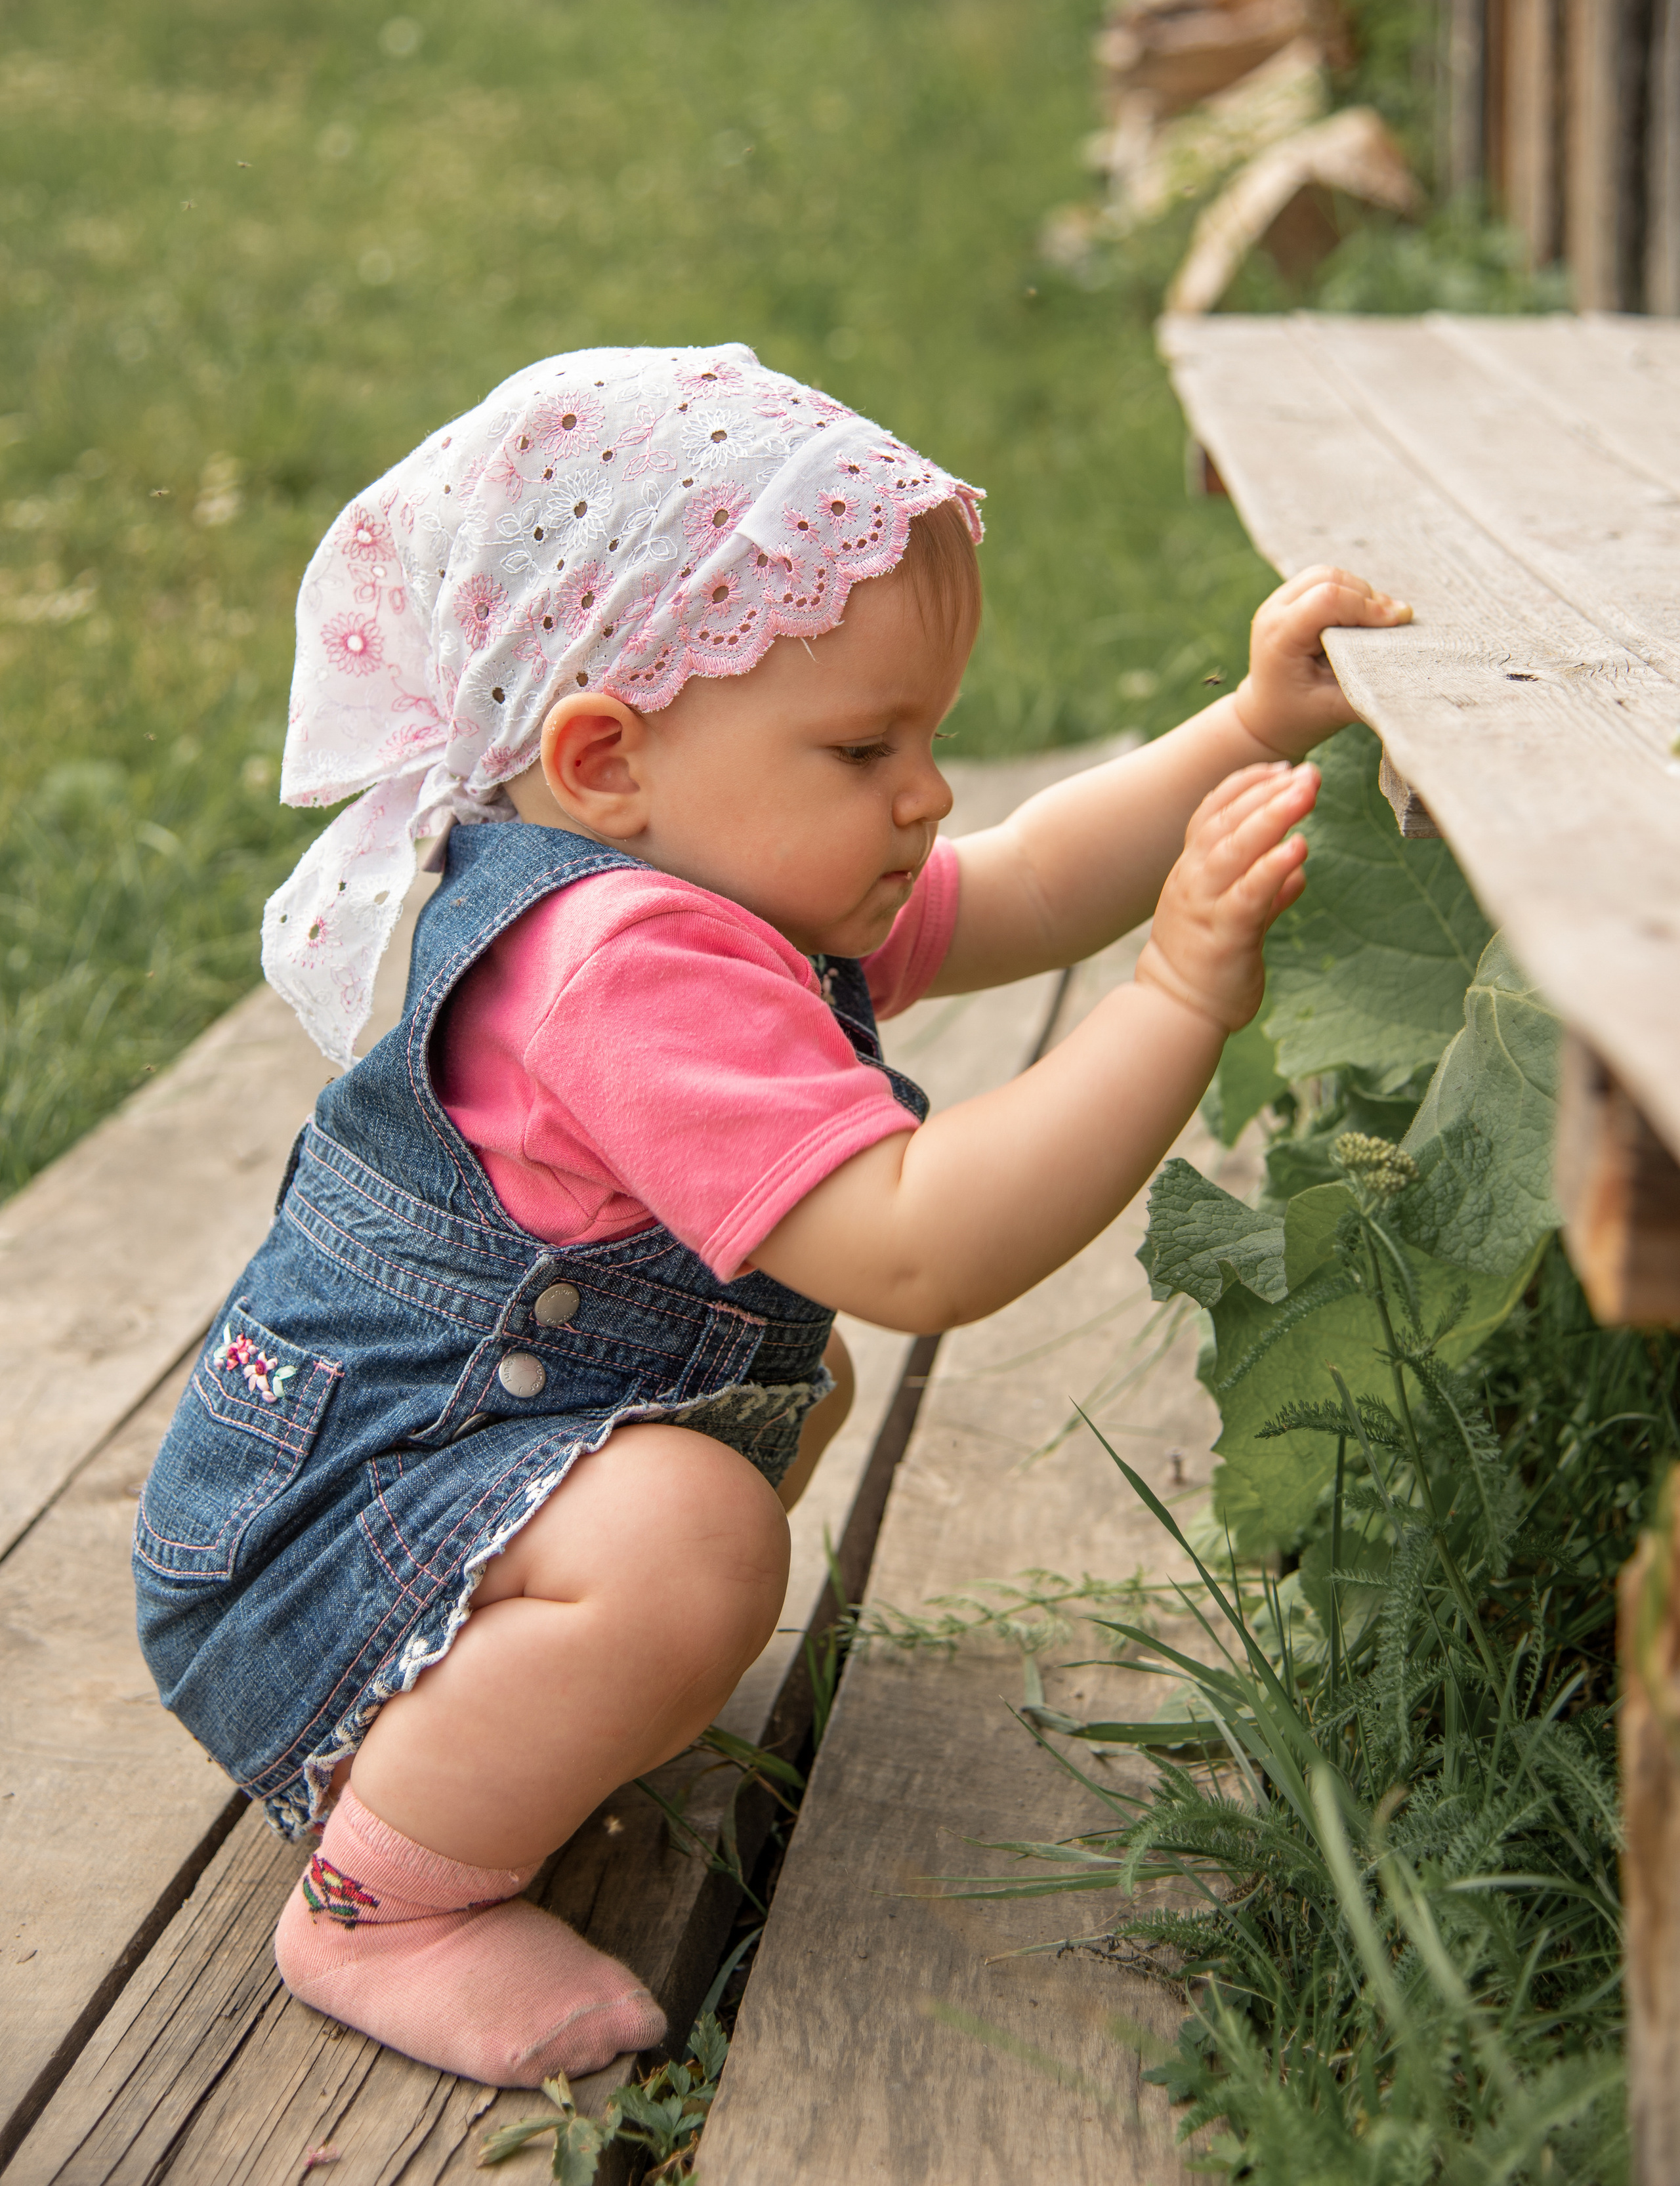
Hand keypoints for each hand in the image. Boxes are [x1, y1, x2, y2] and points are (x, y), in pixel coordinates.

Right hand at [1136, 761, 1318, 1030]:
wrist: (1176, 1009)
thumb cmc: (1207, 962)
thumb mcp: (1234, 915)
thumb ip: (1265, 890)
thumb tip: (1296, 870)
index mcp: (1192, 869)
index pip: (1213, 812)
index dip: (1245, 785)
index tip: (1279, 766)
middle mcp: (1193, 878)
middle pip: (1226, 821)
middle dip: (1268, 791)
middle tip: (1309, 772)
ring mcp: (1205, 904)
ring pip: (1235, 849)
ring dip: (1272, 816)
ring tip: (1307, 792)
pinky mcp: (1224, 934)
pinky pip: (1248, 894)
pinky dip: (1273, 867)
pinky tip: (1299, 848)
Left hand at [1232, 565, 1411, 759]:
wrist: (1264, 718)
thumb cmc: (1298, 717)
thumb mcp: (1334, 710)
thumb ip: (1366, 689)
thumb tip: (1406, 670)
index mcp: (1279, 636)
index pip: (1327, 599)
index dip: (1368, 607)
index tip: (1398, 623)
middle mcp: (1274, 611)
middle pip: (1329, 578)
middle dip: (1367, 597)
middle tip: (1393, 623)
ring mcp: (1277, 601)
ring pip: (1327, 574)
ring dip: (1359, 591)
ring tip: (1382, 620)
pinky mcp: (1288, 600)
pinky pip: (1323, 580)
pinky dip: (1349, 591)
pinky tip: (1364, 616)